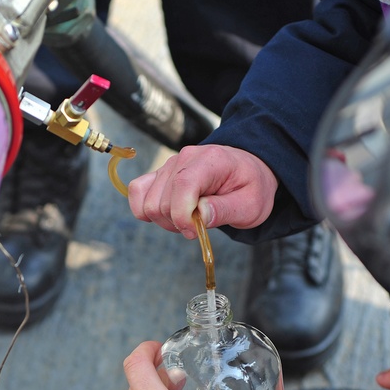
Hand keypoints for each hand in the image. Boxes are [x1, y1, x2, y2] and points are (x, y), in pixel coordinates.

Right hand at [126, 144, 277, 238]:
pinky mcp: (160, 173)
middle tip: (199, 226)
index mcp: (211, 161)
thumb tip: (200, 215)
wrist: (247, 170)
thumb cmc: (250, 186)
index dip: (182, 216)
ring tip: (188, 220)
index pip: (182, 185)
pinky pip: (137, 191)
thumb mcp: (251, 205)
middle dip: (177, 223)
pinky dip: (145, 210)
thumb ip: (226, 210)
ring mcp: (169, 164)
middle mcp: (184, 158)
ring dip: (165, 220)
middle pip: (161, 201)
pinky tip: (167, 216)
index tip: (195, 232)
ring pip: (149, 202)